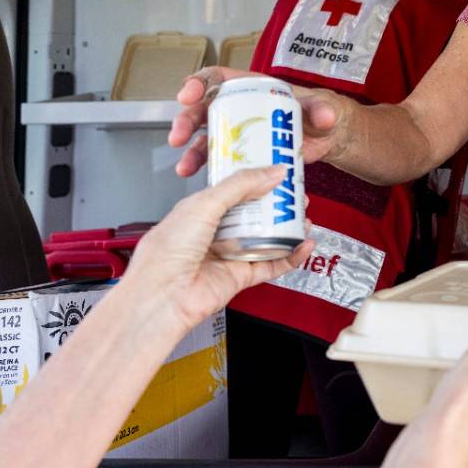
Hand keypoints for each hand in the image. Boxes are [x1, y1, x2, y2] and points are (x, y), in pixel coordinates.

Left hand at [122, 166, 313, 331]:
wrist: (163, 296)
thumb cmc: (167, 253)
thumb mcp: (204, 204)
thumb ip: (240, 185)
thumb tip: (272, 172)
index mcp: (199, 210)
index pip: (233, 189)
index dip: (256, 179)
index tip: (277, 171)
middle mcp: (214, 232)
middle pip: (254, 214)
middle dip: (277, 204)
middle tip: (296, 193)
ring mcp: (228, 255)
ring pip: (266, 239)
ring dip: (287, 228)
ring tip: (304, 215)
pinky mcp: (240, 277)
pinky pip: (272, 264)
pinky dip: (291, 256)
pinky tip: (303, 245)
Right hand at [168, 67, 349, 175]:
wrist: (327, 138)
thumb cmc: (320, 114)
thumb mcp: (322, 107)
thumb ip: (322, 109)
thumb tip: (324, 115)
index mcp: (252, 89)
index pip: (218, 78)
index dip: (199, 83)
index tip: (188, 94)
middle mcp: (238, 109)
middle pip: (203, 109)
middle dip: (186, 121)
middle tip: (178, 136)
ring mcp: (237, 133)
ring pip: (205, 138)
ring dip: (191, 151)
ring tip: (184, 167)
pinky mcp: (242, 156)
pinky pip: (218, 161)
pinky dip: (206, 170)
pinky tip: (198, 179)